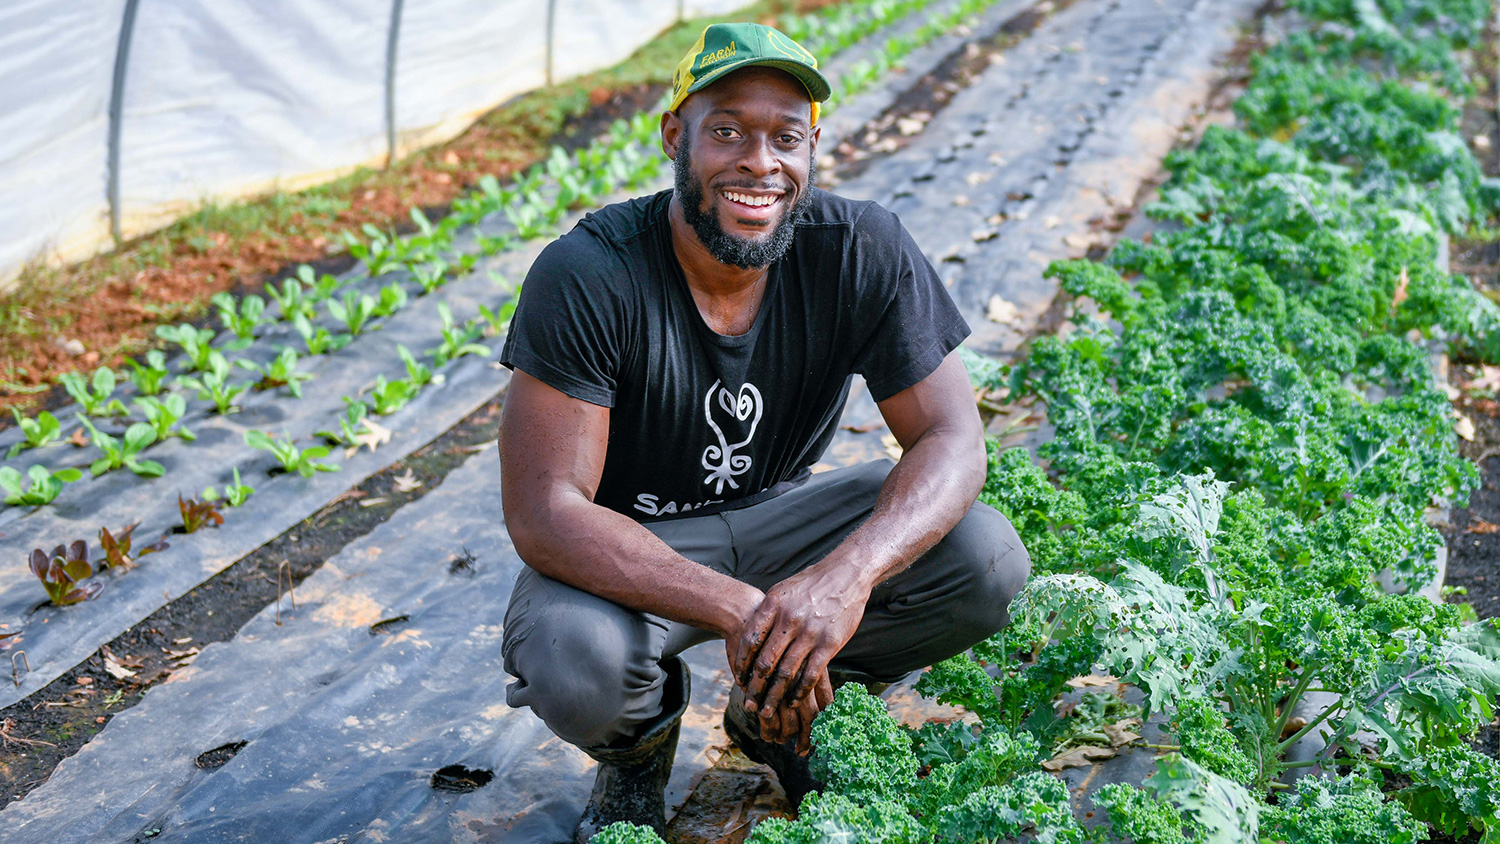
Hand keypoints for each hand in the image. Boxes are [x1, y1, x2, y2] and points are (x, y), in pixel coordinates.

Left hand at [729, 563, 870, 743]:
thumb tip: (749, 636)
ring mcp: (810, 633)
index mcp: (773, 605)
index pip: (750, 640)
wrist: (846, 574)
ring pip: (786, 673)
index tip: (739, 679)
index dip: (742, 663)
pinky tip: (793, 702)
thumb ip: (766, 614)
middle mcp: (789, 620)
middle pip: (765, 662)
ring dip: (775, 696)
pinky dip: (800, 692)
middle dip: (755, 688)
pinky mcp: (829, 644)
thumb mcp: (782, 591)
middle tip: (749, 704)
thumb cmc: (811, 584)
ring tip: (767, 711)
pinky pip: (810, 675)